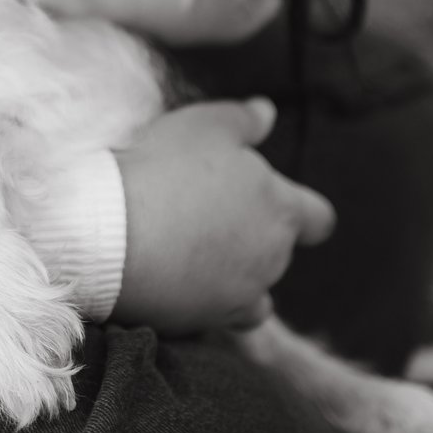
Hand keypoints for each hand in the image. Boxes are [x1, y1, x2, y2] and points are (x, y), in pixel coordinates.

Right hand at [112, 99, 335, 334]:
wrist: (114, 232)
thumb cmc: (163, 169)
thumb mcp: (205, 125)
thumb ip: (244, 120)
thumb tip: (267, 113)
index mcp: (281, 207)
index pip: (318, 218)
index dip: (302, 212)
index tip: (274, 203)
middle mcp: (273, 256)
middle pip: (278, 248)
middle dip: (253, 234)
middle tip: (207, 212)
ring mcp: (244, 292)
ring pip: (253, 285)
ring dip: (234, 271)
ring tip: (190, 248)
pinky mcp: (211, 319)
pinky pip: (223, 314)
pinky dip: (213, 301)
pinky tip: (184, 282)